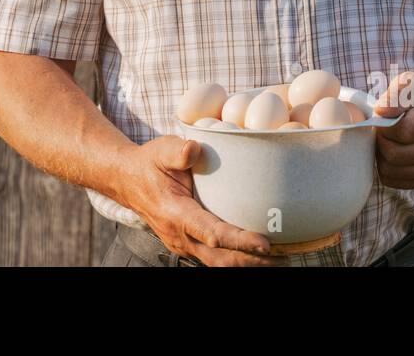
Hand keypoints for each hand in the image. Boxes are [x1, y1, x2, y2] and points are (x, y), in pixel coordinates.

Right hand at [121, 136, 287, 266]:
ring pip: (218, 263)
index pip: (212, 232)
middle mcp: (180, 236)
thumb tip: (195, 150)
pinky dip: (237, 259)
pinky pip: (215, 258)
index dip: (239, 240)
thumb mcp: (160, 150)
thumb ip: (177, 150)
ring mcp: (184, 244)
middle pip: (220, 258)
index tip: (264, 243)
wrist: (128, 181)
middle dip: (252, 261)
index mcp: (176, 214)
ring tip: (280, 259)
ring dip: (248, 264)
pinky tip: (258, 255)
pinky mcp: (190, 244)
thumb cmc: (149, 164)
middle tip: (284, 256)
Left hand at [371, 70, 413, 188]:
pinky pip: (394, 181)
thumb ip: (396, 94)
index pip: (401, 132)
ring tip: (388, 138)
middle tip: (383, 127)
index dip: (383, 124)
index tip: (383, 114)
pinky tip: (394, 150)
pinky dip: (386, 167)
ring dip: (381, 154)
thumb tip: (380, 112)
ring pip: (390, 171)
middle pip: (393, 155)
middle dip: (380, 139)